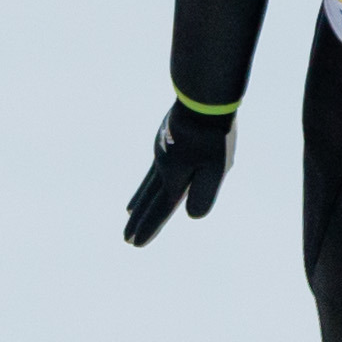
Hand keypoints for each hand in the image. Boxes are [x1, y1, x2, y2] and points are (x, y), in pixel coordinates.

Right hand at [124, 102, 235, 246]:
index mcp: (173, 177)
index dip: (149, 228)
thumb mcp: (215, 168)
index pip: (161, 209)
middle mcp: (162, 166)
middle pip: (148, 198)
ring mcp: (162, 151)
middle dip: (138, 219)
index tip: (135, 244)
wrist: (202, 97)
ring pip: (147, 181)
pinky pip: (154, 166)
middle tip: (125, 237)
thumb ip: (203, 194)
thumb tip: (191, 215)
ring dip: (139, 198)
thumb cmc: (212, 135)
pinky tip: (152, 177)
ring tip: (129, 210)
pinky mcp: (166, 138)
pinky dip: (148, 179)